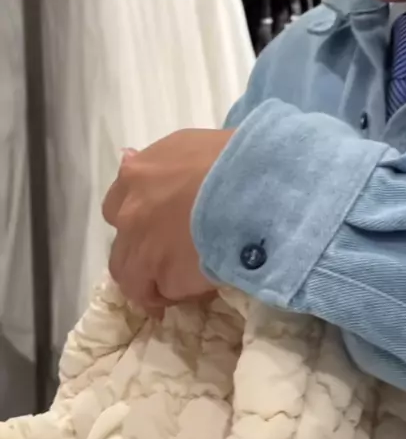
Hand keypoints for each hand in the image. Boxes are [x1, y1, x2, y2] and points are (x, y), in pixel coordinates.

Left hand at [102, 129, 233, 316]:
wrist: (255, 190)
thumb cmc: (232, 158)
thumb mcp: (189, 145)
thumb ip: (157, 163)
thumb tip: (128, 158)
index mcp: (136, 176)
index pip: (116, 206)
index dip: (136, 221)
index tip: (154, 228)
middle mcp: (130, 215)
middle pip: (120, 249)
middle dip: (139, 258)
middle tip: (165, 261)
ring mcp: (145, 250)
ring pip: (133, 280)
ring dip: (152, 285)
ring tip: (178, 287)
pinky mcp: (167, 279)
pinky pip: (168, 292)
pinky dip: (181, 293)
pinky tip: (200, 288)